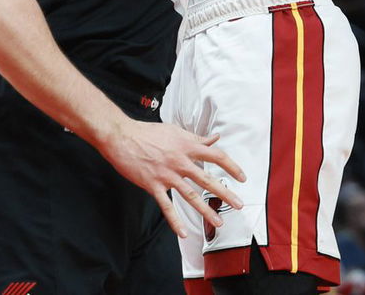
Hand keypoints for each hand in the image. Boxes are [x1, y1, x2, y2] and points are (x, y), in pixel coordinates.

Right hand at [100, 120, 247, 238]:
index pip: (216, 156)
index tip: (242, 177)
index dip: (231, 166)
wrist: (122, 137)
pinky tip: (183, 233)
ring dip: (206, 210)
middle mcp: (180, 161)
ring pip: (190, 195)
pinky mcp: (153, 185)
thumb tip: (215, 138)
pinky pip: (166, 206)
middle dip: (225, 193)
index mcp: (187, 146)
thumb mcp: (175, 131)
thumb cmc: (149, 133)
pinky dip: (175, 221)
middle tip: (238, 205)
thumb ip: (197, 138)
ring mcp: (167, 175)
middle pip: (207, 179)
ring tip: (218, 221)